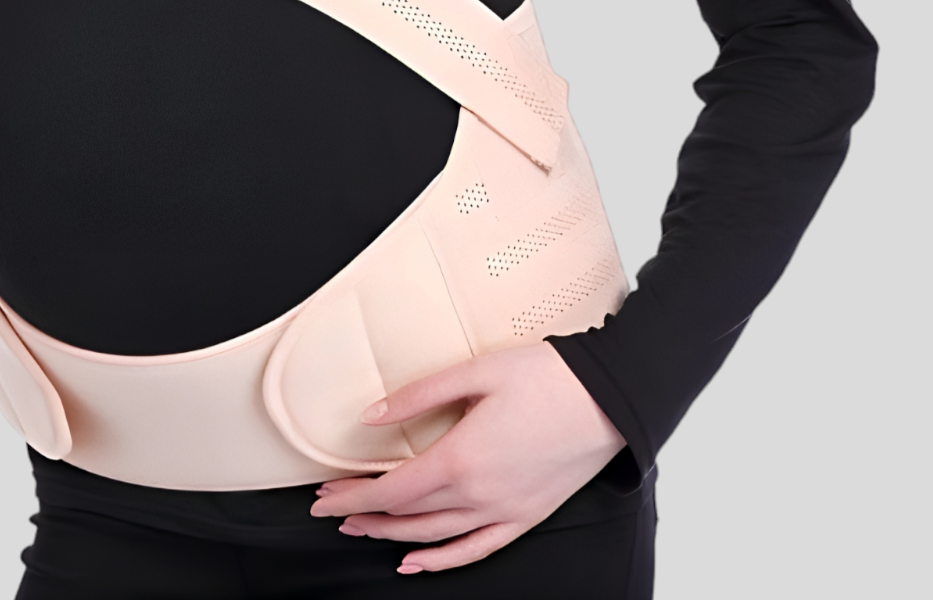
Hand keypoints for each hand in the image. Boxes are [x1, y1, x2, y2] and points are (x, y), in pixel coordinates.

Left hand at [309, 343, 625, 574]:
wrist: (608, 397)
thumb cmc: (547, 377)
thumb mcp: (476, 371)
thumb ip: (419, 395)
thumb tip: (372, 415)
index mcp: (462, 458)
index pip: (391, 490)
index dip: (352, 496)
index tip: (324, 495)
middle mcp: (480, 495)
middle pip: (407, 516)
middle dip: (363, 515)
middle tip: (331, 509)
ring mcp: (504, 511)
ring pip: (435, 537)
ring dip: (392, 537)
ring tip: (362, 529)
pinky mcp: (525, 516)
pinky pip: (475, 550)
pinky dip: (441, 561)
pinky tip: (418, 562)